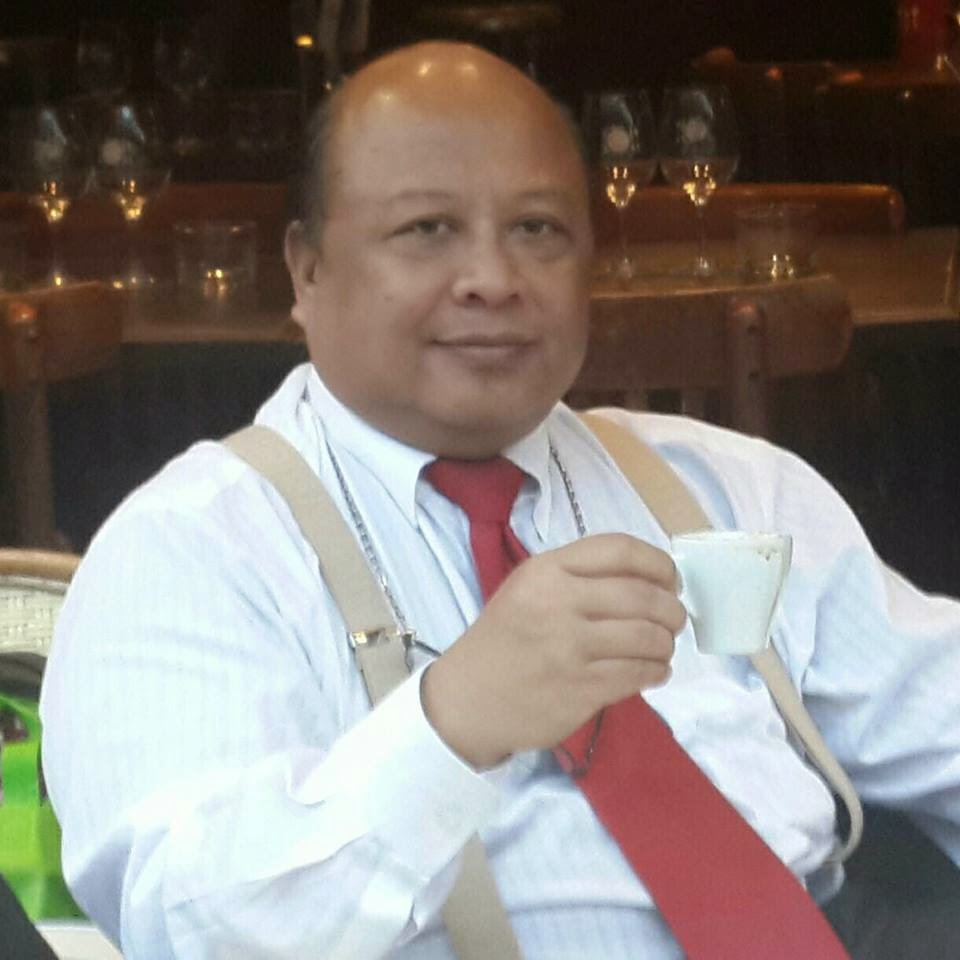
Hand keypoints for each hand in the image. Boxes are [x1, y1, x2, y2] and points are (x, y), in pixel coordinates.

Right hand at [421, 533, 685, 767]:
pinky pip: (638, 674)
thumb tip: (650, 579)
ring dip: (667, 643)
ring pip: (647, 637)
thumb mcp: (528, 588)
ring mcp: (570, 649)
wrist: (468, 698)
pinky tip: (654, 671)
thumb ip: (579, 576)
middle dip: (671, 608)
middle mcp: (558, 603)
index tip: (670, 579)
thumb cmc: (504, 638)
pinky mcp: (580, 689)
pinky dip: (657, 671)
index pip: (620, 550)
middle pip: (643, 595)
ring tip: (663, 647)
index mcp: (546, 571)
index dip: (658, 562)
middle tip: (675, 619)